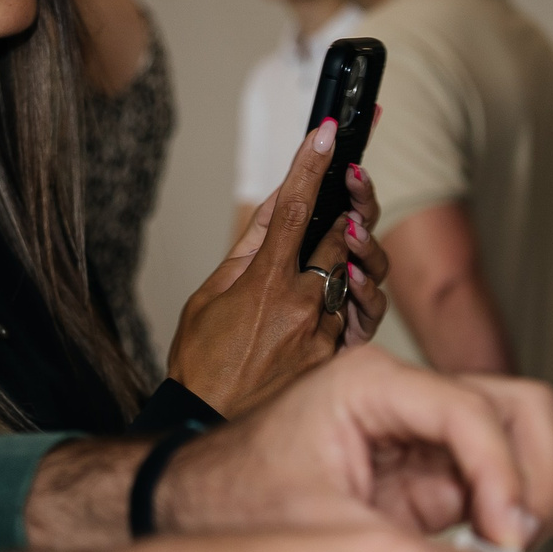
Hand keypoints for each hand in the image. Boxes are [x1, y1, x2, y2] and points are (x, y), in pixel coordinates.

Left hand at [157, 345, 552, 551]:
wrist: (188, 515)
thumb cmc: (231, 506)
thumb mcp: (315, 532)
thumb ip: (399, 546)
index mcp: (370, 384)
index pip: (471, 410)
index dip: (502, 472)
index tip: (505, 532)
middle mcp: (406, 395)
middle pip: (516, 406)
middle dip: (534, 471)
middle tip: (521, 536)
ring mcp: (424, 430)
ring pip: (520, 435)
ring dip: (531, 488)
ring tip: (512, 546)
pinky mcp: (432, 471)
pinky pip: (500, 476)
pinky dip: (512, 511)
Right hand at [165, 120, 386, 413]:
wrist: (209, 420)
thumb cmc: (203, 361)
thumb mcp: (211, 295)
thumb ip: (250, 247)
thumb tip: (277, 204)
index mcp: (266, 281)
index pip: (296, 207)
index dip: (312, 164)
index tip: (326, 131)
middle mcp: (304, 302)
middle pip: (337, 234)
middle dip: (342, 207)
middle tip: (347, 180)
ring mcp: (326, 330)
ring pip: (348, 274)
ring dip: (340, 258)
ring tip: (327, 253)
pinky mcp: (338, 355)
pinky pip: (350, 313)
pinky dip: (339, 299)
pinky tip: (322, 302)